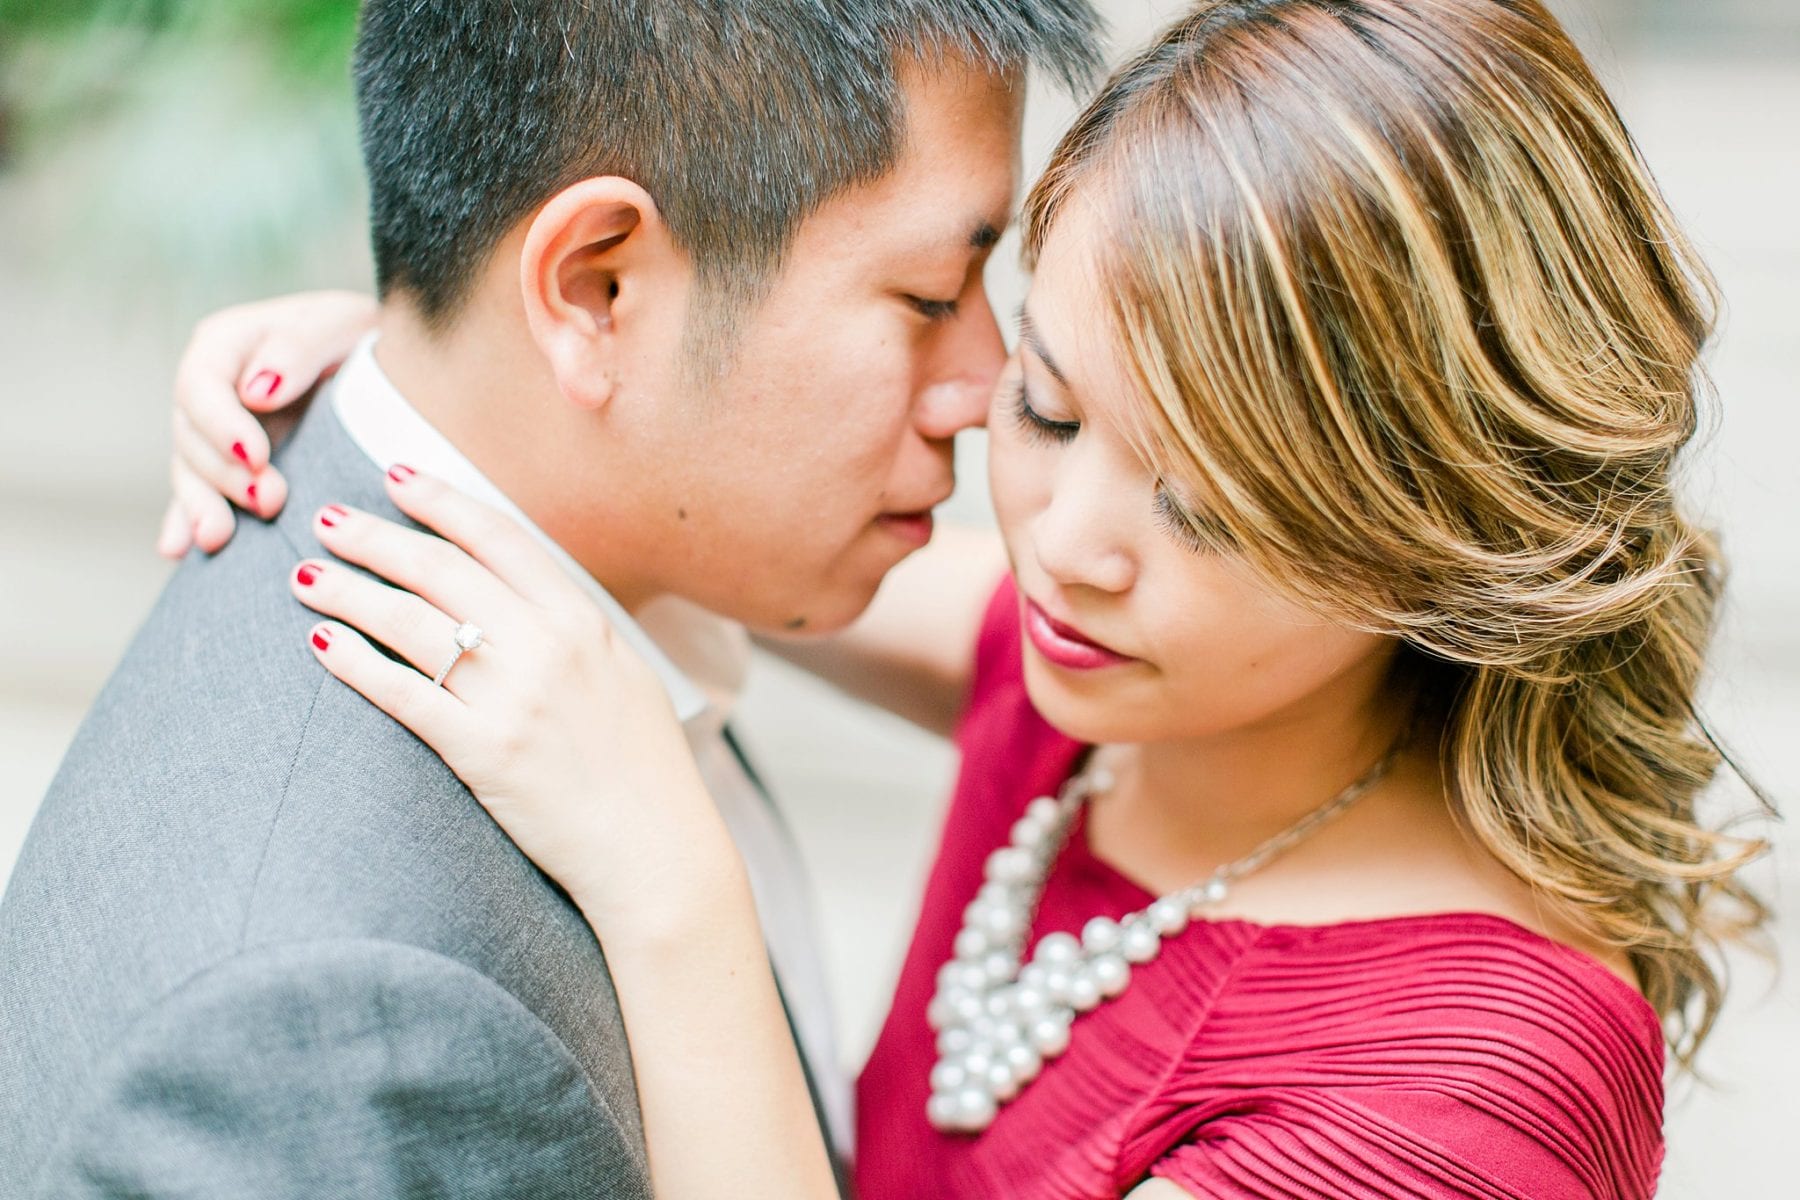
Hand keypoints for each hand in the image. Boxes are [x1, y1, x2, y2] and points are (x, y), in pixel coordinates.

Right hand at [160, 291, 378, 558]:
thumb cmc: (360, 336)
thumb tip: (256, 391)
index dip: (221, 424)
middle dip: (225, 474)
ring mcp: (217, 432)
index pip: (201, 384)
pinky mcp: (230, 467)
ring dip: (204, 505)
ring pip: (191, 471)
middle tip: (269, 501)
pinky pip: (199, 496)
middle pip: (191, 435)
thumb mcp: (339, 324)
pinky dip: (187, 521)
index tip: (256, 456)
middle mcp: (213, 389)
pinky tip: (180, 549)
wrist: (382, 365)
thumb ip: (297, 348)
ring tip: (218, 539)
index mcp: (228, 344)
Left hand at [290, 466, 731, 926]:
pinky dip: (356, 663)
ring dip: (350, 592)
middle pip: (442, 569)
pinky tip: (323, 643)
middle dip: (374, 537)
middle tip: (324, 518)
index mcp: (585, 620)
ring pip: (411, 623)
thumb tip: (514, 593)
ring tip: (307, 578)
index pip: (499, 537)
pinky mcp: (483, 752)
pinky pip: (403, 694)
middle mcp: (548, 647)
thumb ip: (573, 629)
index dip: (441, 501)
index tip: (396, 477)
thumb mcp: (625, 675)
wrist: (656, 850)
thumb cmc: (644, 768)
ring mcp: (513, 699)